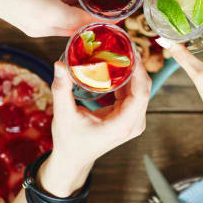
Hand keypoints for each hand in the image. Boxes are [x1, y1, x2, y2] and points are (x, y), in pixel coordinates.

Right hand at [41, 60, 150, 193]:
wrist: (73, 159)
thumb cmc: (69, 141)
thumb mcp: (64, 115)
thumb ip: (62, 90)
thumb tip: (59, 64)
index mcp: (123, 125)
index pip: (140, 93)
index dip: (139, 70)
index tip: (130, 50)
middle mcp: (134, 123)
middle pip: (143, 88)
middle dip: (136, 65)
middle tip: (124, 44)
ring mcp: (133, 120)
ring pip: (140, 88)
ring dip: (132, 69)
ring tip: (120, 49)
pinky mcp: (129, 116)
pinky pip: (133, 92)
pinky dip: (127, 77)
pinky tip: (117, 63)